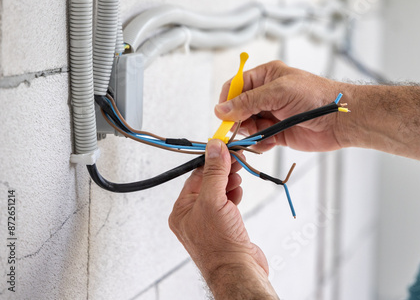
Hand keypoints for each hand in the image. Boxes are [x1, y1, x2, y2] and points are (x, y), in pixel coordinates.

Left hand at [169, 139, 277, 298]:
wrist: (238, 271)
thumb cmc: (220, 246)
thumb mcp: (214, 200)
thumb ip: (214, 172)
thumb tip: (214, 148)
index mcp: (182, 210)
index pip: (195, 176)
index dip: (212, 161)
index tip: (225, 149)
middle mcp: (193, 216)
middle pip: (207, 183)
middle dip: (222, 172)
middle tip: (236, 161)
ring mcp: (209, 222)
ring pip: (218, 192)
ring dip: (229, 182)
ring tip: (237, 178)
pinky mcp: (224, 227)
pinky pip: (227, 203)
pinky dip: (234, 195)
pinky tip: (238, 193)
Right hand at [215, 61, 349, 151]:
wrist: (340, 119)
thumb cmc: (316, 97)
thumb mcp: (278, 92)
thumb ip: (248, 101)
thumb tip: (222, 109)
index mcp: (266, 76)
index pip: (236, 86)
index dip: (227, 101)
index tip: (223, 116)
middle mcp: (266, 95)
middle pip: (238, 109)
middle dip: (237, 121)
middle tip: (239, 130)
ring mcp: (271, 114)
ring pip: (247, 126)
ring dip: (249, 134)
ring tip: (260, 135)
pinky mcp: (278, 133)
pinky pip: (259, 140)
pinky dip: (259, 144)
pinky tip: (268, 143)